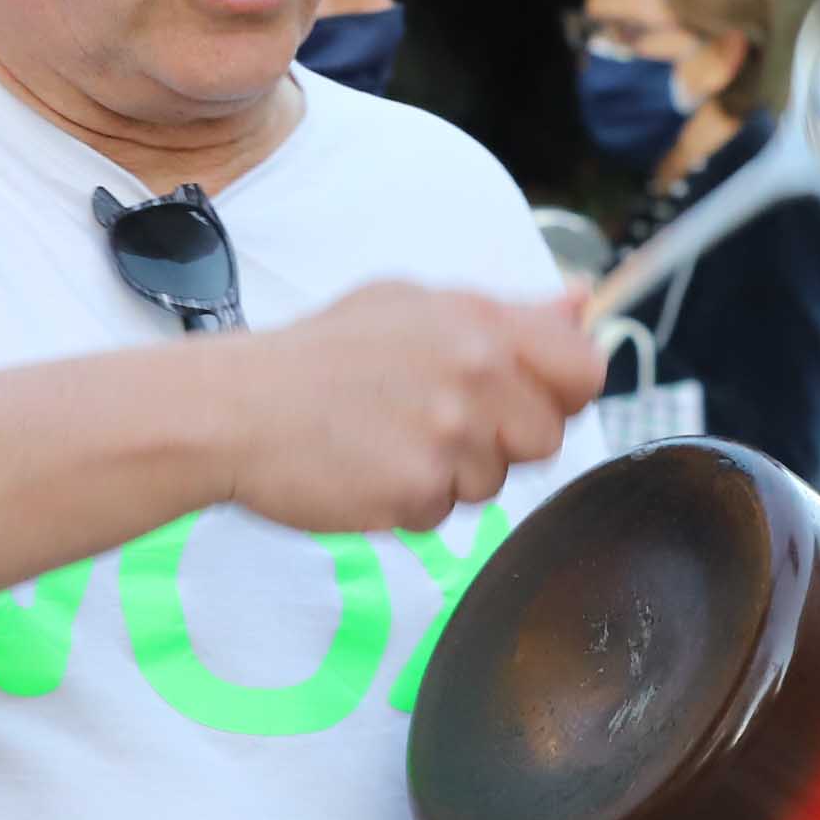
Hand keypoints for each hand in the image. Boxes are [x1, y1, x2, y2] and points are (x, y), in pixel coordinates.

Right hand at [211, 283, 602, 536]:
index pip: (583, 370)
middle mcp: (474, 371)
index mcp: (478, 320)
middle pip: (547, 438)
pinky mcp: (417, 488)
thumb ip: (506, 312)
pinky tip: (368, 470)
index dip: (559, 394)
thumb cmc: (319, 357)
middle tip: (434, 424)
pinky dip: (409, 504)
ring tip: (389, 441)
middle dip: (501, 443)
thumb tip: (582, 304)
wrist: (235, 408)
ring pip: (494, 483)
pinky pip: (443, 515)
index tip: (520, 399)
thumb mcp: (410, 304)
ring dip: (451, 476)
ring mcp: (448, 433)